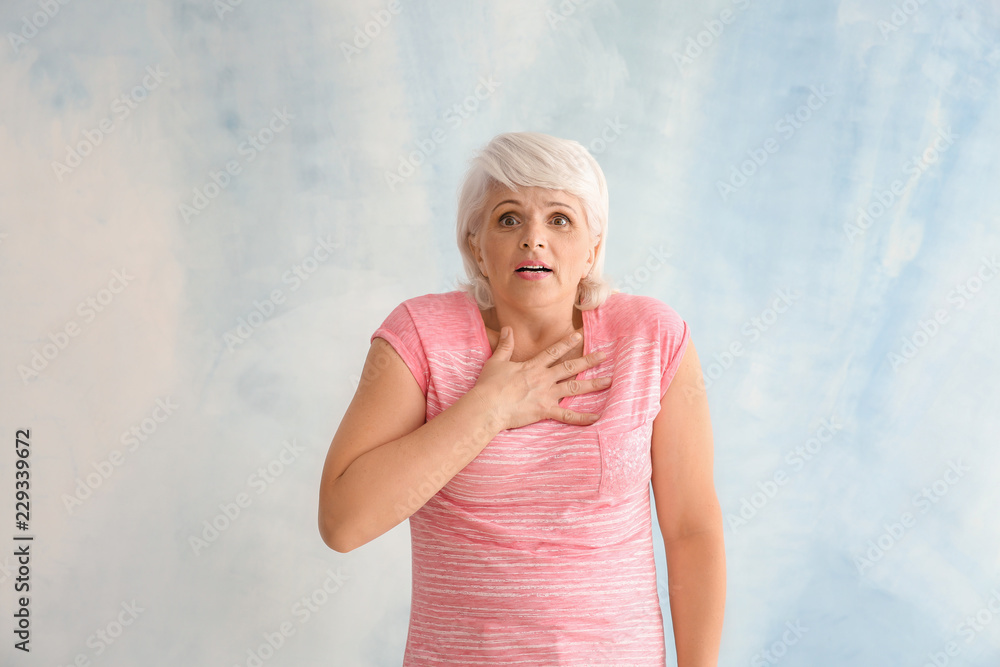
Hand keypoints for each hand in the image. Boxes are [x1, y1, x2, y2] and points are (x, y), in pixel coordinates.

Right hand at [469, 327, 610, 430]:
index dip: (567, 342)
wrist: (488, 406)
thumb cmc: (489, 385)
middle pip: (570, 367)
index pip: (554, 351)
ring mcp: (546, 395)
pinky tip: (597, 417)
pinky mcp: (545, 411)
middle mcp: (544, 378)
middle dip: (588, 360)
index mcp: (533, 366)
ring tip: (609, 381)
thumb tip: (507, 328)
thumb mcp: (496, 361)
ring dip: (593, 384)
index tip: (579, 335)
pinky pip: (567, 415)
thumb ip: (505, 345)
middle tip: (604, 355)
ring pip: (575, 388)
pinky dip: (582, 417)